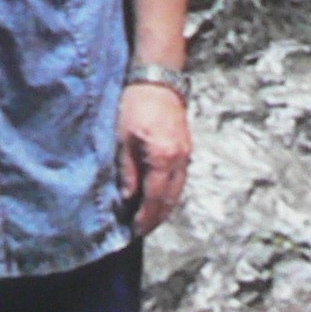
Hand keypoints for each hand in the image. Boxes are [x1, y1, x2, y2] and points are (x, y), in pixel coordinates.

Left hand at [116, 82, 192, 236]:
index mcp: (163, 158)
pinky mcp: (187, 148)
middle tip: (142, 231)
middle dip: (156, 218)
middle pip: (170, 199)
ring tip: (150, 219)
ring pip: (178, 191)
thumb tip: (127, 197)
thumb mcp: (123, 138)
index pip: (155, 198)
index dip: (145, 217)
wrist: (159, 80)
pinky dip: (171, 193)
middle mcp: (179, 160)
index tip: (134, 230)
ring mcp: (186, 154)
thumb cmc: (136, 105)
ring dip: (165, 208)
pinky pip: (181, 179)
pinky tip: (160, 197)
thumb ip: (127, 170)